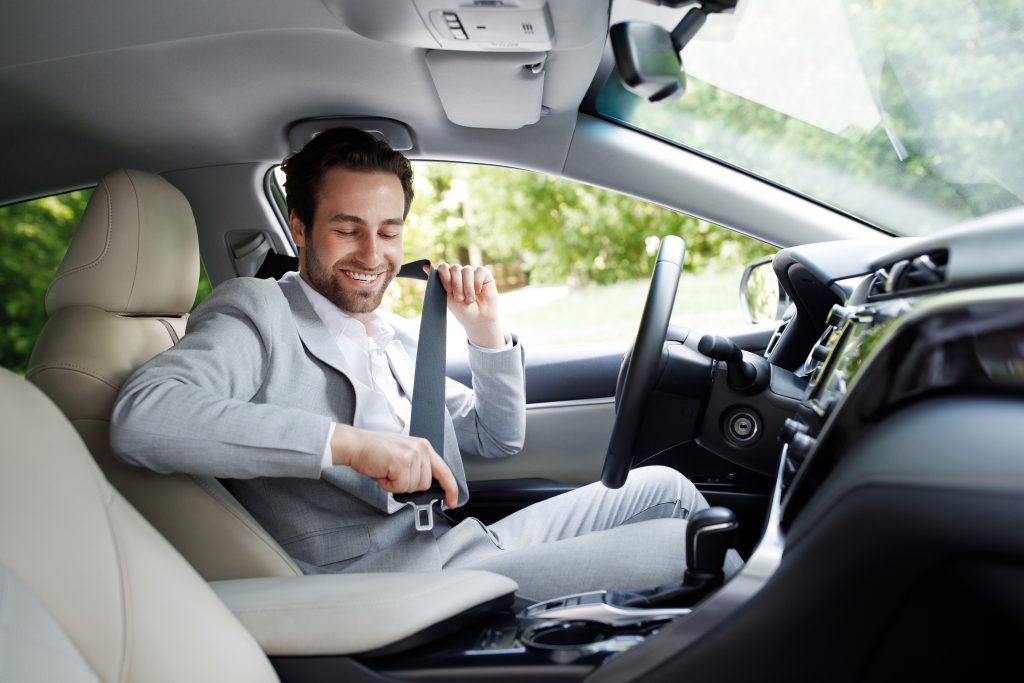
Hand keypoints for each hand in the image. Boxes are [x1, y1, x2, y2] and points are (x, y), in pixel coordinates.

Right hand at [330, 423, 458, 508]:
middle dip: (408, 485)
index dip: (450, 489)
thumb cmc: (375, 451)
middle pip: (425, 484)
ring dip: (397, 485)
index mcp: (424, 447)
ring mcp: (412, 455)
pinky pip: (400, 487)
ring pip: (413, 487)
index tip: (452, 502)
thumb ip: (417, 467)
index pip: (444, 471)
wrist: (355, 445)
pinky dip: (389, 486)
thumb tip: (423, 486)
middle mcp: (421, 449)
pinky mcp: (402, 462)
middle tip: (393, 474)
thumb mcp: (403, 454)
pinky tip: (382, 473)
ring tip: (387, 471)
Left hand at [433, 262, 505, 348]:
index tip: (449, 290)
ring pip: (467, 270)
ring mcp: (472, 273)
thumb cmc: (462, 310)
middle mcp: (460, 273)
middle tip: (460, 298)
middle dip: (457, 285)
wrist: (478, 319)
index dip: (445, 277)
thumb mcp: (447, 297)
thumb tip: (424, 266)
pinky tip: (478, 292)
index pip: (443, 267)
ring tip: (470, 300)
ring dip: (468, 287)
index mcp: (449, 278)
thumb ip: (437, 282)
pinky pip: (479, 271)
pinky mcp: (484, 275)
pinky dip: (477, 283)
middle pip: (455, 268)